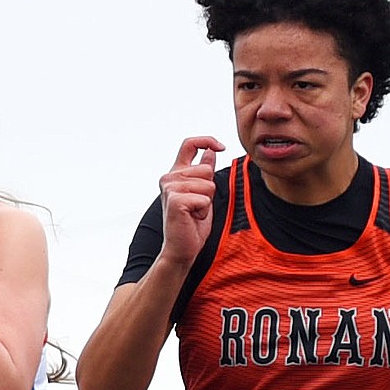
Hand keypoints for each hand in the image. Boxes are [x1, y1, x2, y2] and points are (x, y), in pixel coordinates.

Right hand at [158, 136, 225, 270]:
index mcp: (175, 173)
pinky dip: (203, 211)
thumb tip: (211, 152)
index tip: (221, 147)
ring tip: (194, 213)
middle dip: (210, 189)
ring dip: (206, 202)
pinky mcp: (175, 200)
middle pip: (206, 169)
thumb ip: (204, 173)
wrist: (180, 249)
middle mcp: (169, 178)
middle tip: (197, 207)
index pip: (189, 144)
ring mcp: (170, 188)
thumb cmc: (191, 225)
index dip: (207, 140)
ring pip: (207, 184)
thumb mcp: (202, 194)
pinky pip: (204, 198)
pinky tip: (191, 219)